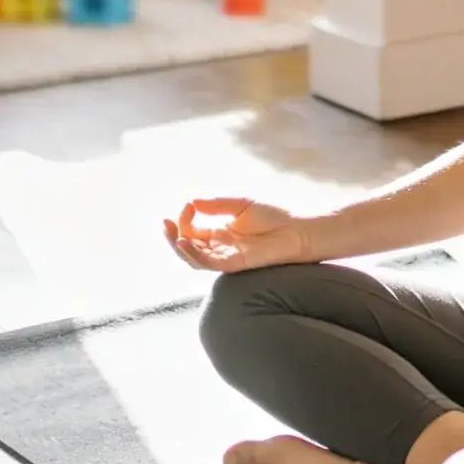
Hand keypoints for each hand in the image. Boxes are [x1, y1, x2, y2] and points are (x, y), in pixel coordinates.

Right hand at [163, 196, 305, 273]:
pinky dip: (195, 254)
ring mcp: (226, 257)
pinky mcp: (235, 263)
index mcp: (221, 233)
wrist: (297, 229)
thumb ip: (216, 204)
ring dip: (180, 247)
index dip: (185, 219)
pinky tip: (186, 242)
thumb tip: (191, 200)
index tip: (188, 204)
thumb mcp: (240, 204)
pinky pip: (209, 263)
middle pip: (189, 247)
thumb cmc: (274, 217)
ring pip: (195, 259)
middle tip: (166, 223)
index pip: (193, 230)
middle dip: (174, 236)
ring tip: (173, 233)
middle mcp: (220, 248)